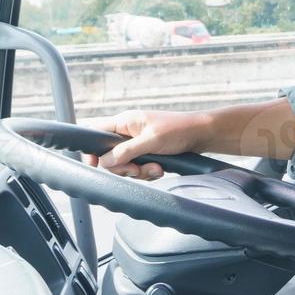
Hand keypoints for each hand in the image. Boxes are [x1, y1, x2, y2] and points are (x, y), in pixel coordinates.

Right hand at [85, 108, 210, 179]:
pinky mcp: (147, 154)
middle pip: (110, 156)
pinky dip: (148, 172)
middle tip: (136, 169)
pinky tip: (161, 169)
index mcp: (125, 121)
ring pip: (125, 165)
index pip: (96, 132)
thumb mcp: (150, 141)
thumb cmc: (179, 130)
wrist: (202, 135)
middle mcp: (128, 132)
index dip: (92, 149)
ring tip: (156, 168)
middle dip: (123, 167)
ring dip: (139, 172)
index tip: (96, 164)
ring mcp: (137, 144)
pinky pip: (138, 169)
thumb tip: (104, 161)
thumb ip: (126, 151)